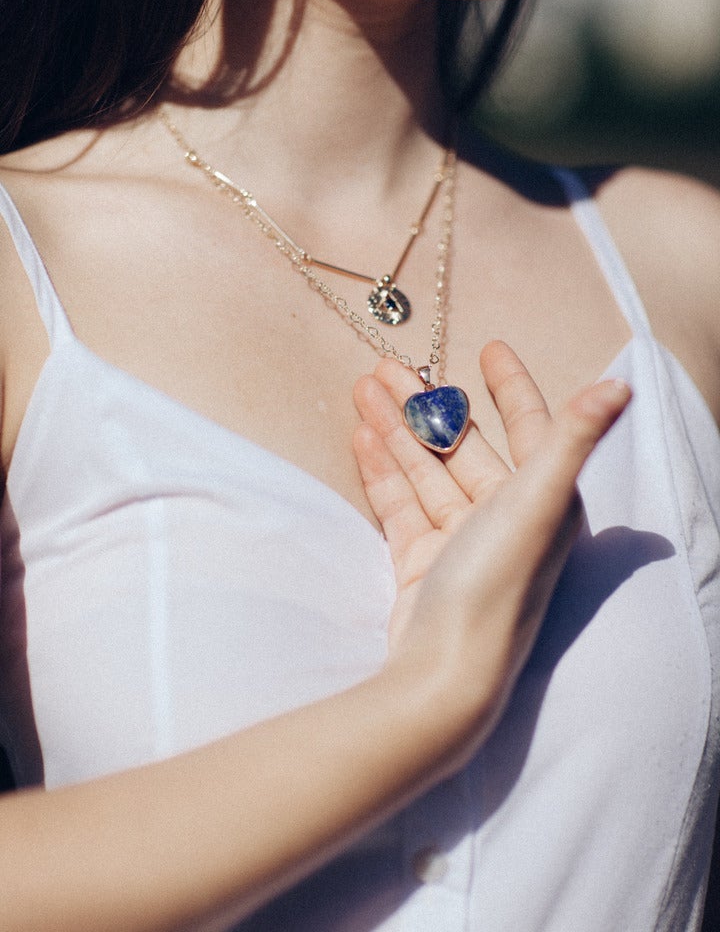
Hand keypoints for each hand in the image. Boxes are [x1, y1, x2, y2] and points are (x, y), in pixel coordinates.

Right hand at [353, 341, 630, 754]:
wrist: (446, 673)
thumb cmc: (497, 585)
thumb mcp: (537, 503)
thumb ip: (573, 439)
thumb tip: (618, 387)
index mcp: (544, 500)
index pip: (532, 427)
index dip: (512, 386)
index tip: (489, 348)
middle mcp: (508, 518)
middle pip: (464, 446)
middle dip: (427, 405)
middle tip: (388, 367)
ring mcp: (461, 542)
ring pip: (426, 470)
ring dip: (396, 430)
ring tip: (362, 389)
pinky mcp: (423, 563)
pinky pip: (402, 504)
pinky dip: (383, 471)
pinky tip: (361, 438)